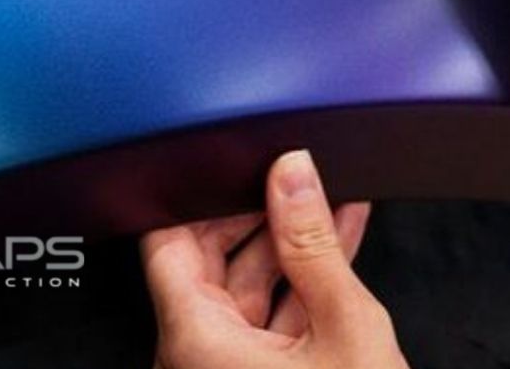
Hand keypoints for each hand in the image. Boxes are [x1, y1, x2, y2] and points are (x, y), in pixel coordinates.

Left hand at [142, 150, 405, 368]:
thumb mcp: (343, 324)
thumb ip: (314, 243)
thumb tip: (292, 175)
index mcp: (193, 340)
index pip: (165, 241)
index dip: (198, 193)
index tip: (239, 160)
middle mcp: (190, 359)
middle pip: (205, 261)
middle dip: (255, 212)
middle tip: (296, 174)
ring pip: (240, 289)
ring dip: (285, 245)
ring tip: (331, 203)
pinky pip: (263, 319)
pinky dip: (296, 283)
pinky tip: (336, 246)